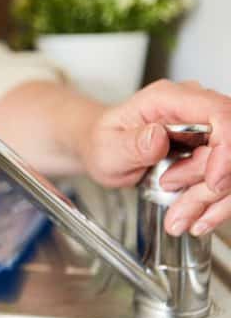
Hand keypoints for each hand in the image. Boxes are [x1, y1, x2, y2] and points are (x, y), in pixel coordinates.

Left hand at [81, 79, 230, 235]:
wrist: (100, 148)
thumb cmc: (102, 141)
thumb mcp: (107, 146)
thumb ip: (132, 143)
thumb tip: (157, 136)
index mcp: (169, 99)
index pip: (220, 114)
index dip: (227, 150)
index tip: (213, 182)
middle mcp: (194, 111)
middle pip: (230, 147)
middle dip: (210, 186)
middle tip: (179, 208)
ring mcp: (206, 132)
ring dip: (212, 201)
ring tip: (180, 218)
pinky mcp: (211, 153)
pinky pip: (227, 182)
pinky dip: (215, 205)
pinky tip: (196, 218)